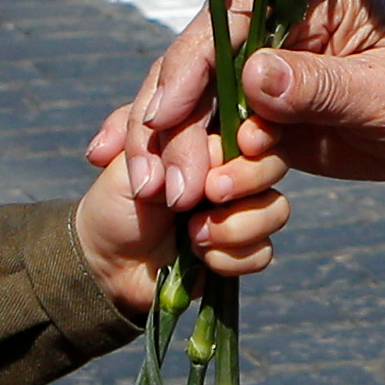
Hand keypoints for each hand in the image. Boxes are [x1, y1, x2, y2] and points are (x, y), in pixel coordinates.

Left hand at [73, 99, 291, 313]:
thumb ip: (173, 146)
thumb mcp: (130, 162)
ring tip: (192, 233)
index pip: (249, 122)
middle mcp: (233, 169)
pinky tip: (200, 258)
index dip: (252, 132)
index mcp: (209, 136)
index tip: (242, 144)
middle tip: (210, 192)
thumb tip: (220, 157)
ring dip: (234, 226)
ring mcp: (242, 209)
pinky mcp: (244, 249)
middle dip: (246, 178)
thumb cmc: (115, 200)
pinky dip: (230, 257)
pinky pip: (263, 251)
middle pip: (274, 162)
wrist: (108, 262)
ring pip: (276, 209)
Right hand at [96, 0, 384, 186]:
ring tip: (157, 197)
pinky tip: (146, 183)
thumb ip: (323, 87)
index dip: (190, 68)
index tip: (166, 116)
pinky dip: (182, 157)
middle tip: (159, 184)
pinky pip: (209, 131)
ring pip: (194, 103)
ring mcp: (260, 67)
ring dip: (170, 149)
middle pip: (197, 65)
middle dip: (170, 123)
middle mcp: (271, 23)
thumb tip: (253, 78)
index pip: (228, 23)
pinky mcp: (260, 109)